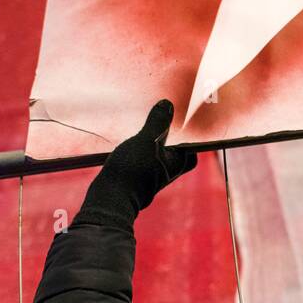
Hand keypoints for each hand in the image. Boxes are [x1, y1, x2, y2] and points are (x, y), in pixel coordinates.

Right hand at [75, 99, 197, 229]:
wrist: (111, 198)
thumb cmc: (133, 170)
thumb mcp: (147, 140)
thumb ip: (158, 123)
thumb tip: (167, 104)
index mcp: (176, 164)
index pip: (190, 154)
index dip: (189, 143)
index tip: (183, 128)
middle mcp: (166, 173)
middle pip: (173, 155)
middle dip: (168, 142)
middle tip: (160, 125)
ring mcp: (150, 179)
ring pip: (155, 159)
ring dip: (150, 147)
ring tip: (143, 132)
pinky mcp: (134, 182)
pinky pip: (140, 165)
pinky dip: (137, 155)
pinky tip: (127, 147)